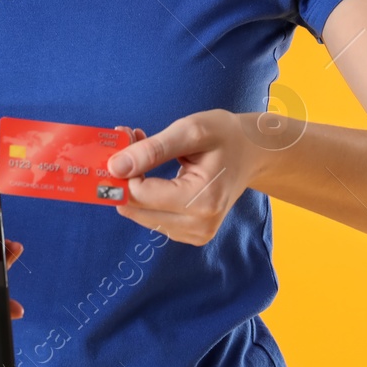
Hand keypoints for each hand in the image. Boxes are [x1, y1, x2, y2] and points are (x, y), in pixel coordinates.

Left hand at [107, 110, 266, 245]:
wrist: (252, 152)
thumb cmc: (225, 136)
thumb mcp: (190, 131)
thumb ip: (152, 150)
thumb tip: (115, 168)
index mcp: (202, 200)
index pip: (140, 194)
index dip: (125, 167)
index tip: (128, 136)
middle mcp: (199, 225)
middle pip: (137, 208)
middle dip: (126, 175)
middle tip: (133, 140)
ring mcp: (195, 234)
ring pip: (141, 214)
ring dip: (134, 184)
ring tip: (147, 151)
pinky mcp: (190, 234)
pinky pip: (153, 217)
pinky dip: (146, 195)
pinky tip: (153, 172)